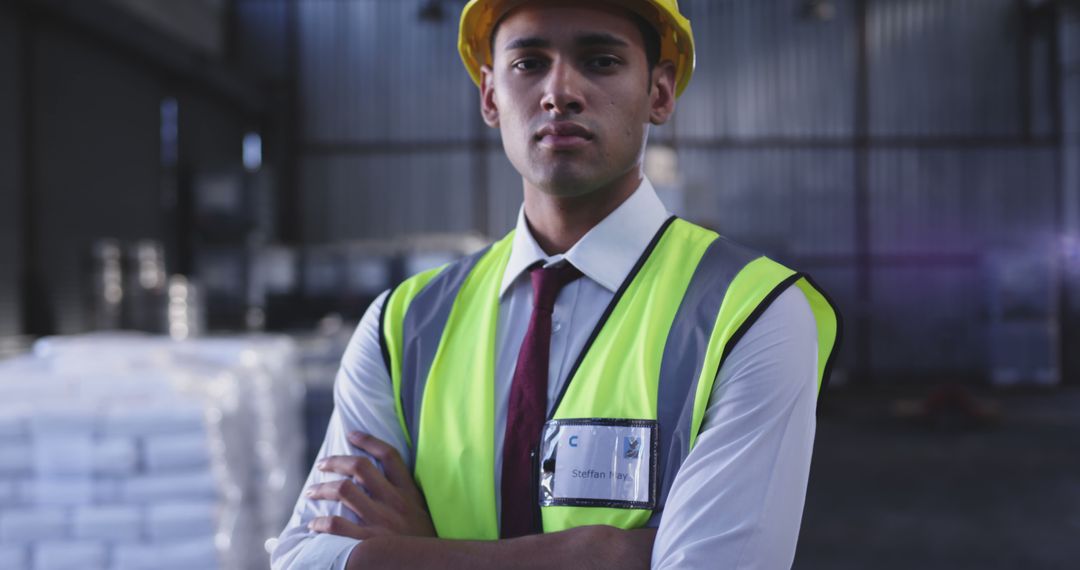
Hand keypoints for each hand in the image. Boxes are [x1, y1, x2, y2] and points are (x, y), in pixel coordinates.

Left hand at [306, 432, 435, 539]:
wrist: (431, 567)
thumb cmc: (423, 542)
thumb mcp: (421, 514)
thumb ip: (404, 497)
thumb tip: (377, 482)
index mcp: (409, 493)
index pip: (389, 456)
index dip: (369, 440)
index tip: (352, 434)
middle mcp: (395, 503)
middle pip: (360, 468)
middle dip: (336, 461)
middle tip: (322, 464)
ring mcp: (382, 522)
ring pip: (344, 490)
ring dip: (322, 488)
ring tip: (311, 493)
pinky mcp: (369, 543)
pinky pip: (337, 525)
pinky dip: (320, 523)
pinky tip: (314, 525)